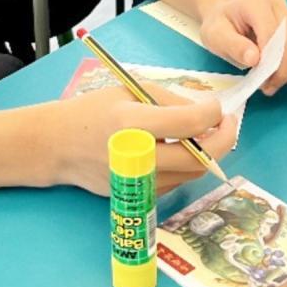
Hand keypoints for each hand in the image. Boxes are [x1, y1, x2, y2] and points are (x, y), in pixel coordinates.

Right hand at [51, 86, 237, 194]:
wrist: (58, 146)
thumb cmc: (93, 111)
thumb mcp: (130, 91)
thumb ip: (170, 101)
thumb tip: (206, 114)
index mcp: (132, 124)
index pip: (187, 123)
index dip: (212, 114)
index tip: (217, 107)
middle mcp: (136, 158)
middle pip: (197, 159)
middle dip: (223, 140)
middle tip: (228, 124)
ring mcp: (136, 183)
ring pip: (190, 175)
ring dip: (207, 155)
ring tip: (206, 134)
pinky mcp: (136, 196)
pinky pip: (175, 183)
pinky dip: (187, 166)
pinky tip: (183, 150)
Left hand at [198, 0, 286, 94]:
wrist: (226, 16)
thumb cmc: (220, 26)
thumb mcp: (215, 36)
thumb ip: (233, 45)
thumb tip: (254, 58)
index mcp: (256, 2)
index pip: (273, 34)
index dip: (271, 61)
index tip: (260, 80)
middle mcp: (279, 3)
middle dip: (284, 70)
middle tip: (269, 88)